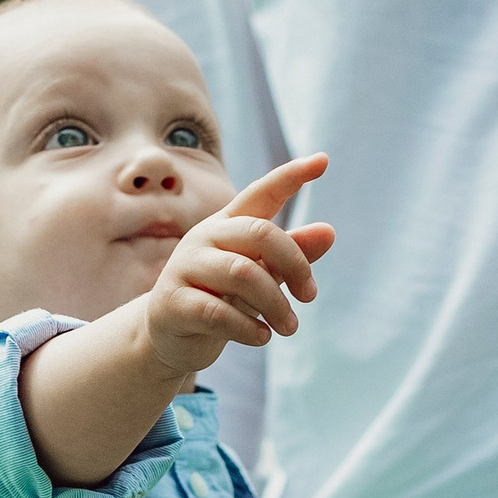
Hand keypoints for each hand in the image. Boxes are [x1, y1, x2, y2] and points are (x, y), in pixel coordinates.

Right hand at [145, 154, 334, 377]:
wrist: (168, 337)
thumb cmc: (219, 298)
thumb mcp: (259, 274)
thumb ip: (289, 255)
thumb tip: (329, 232)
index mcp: (226, 224)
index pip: (260, 192)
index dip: (290, 176)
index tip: (323, 160)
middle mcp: (204, 238)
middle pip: (259, 233)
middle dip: (295, 264)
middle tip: (310, 296)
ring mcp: (185, 268)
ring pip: (242, 274)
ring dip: (276, 304)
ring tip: (289, 327)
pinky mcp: (172, 303)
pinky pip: (218, 313)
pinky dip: (249, 328)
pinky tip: (262, 337)